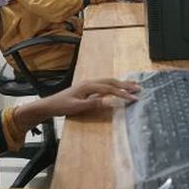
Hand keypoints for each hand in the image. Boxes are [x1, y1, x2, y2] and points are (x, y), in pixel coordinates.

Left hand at [14, 79, 140, 126]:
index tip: (134, 98)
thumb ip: (93, 104)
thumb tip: (109, 101)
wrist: (50, 105)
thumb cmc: (61, 106)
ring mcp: (89, 84)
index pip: (110, 89)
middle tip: (139, 89)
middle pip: (112, 82)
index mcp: (88, 86)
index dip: (123, 93)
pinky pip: (104, 85)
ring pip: (109, 82)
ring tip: (133, 86)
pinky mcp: (88, 88)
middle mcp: (90, 83)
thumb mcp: (77, 107)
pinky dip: (114, 85)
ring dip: (121, 84)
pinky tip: (119, 88)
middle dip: (126, 85)